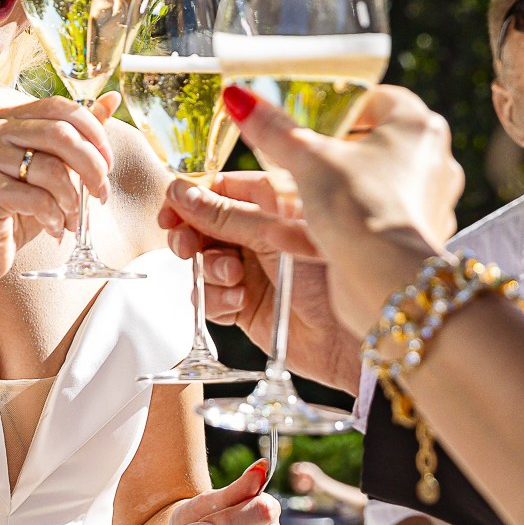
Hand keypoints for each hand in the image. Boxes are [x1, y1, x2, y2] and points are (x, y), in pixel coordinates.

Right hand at [0, 94, 116, 301]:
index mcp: (5, 119)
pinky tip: (55, 231)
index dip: (93, 133)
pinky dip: (56, 218)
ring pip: (52, 169)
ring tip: (73, 221)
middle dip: (92, 167)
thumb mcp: (51, 171)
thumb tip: (112, 98)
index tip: (108, 164)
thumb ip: (77, 136)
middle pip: (60, 133)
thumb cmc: (16, 212)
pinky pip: (38, 198)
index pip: (58, 107)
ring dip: (73, 201)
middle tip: (101, 195)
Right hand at [157, 173, 356, 387]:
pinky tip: (240, 302)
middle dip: (190, 237)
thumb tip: (180, 194)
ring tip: (235, 278)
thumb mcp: (275, 231)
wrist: (353, 335)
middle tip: (187, 249)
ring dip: (210, 271)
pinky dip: (217, 300)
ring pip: (202, 264)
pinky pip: (210, 298)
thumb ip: (225, 215)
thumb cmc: (332, 270)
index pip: (218, 189)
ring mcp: (252, 270)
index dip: (189, 200)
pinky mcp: (246, 306)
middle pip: (202, 227)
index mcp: (273, 202)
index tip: (170, 212)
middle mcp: (260, 234)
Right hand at [219, 84, 464, 337]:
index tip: (310, 121)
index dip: (340, 108)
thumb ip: (274, 129)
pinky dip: (332, 228)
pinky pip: (369, 225)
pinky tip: (286, 236)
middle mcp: (432, 161)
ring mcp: (429, 204)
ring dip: (327, 194)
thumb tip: (239, 98)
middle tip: (296, 160)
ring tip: (286, 202)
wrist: (387, 282)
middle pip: (372, 146)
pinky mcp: (415, 241)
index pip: (378, 99)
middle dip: (329, 156)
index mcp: (417, 126)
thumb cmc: (360, 208)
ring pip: (368, 189)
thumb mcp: (307, 160)